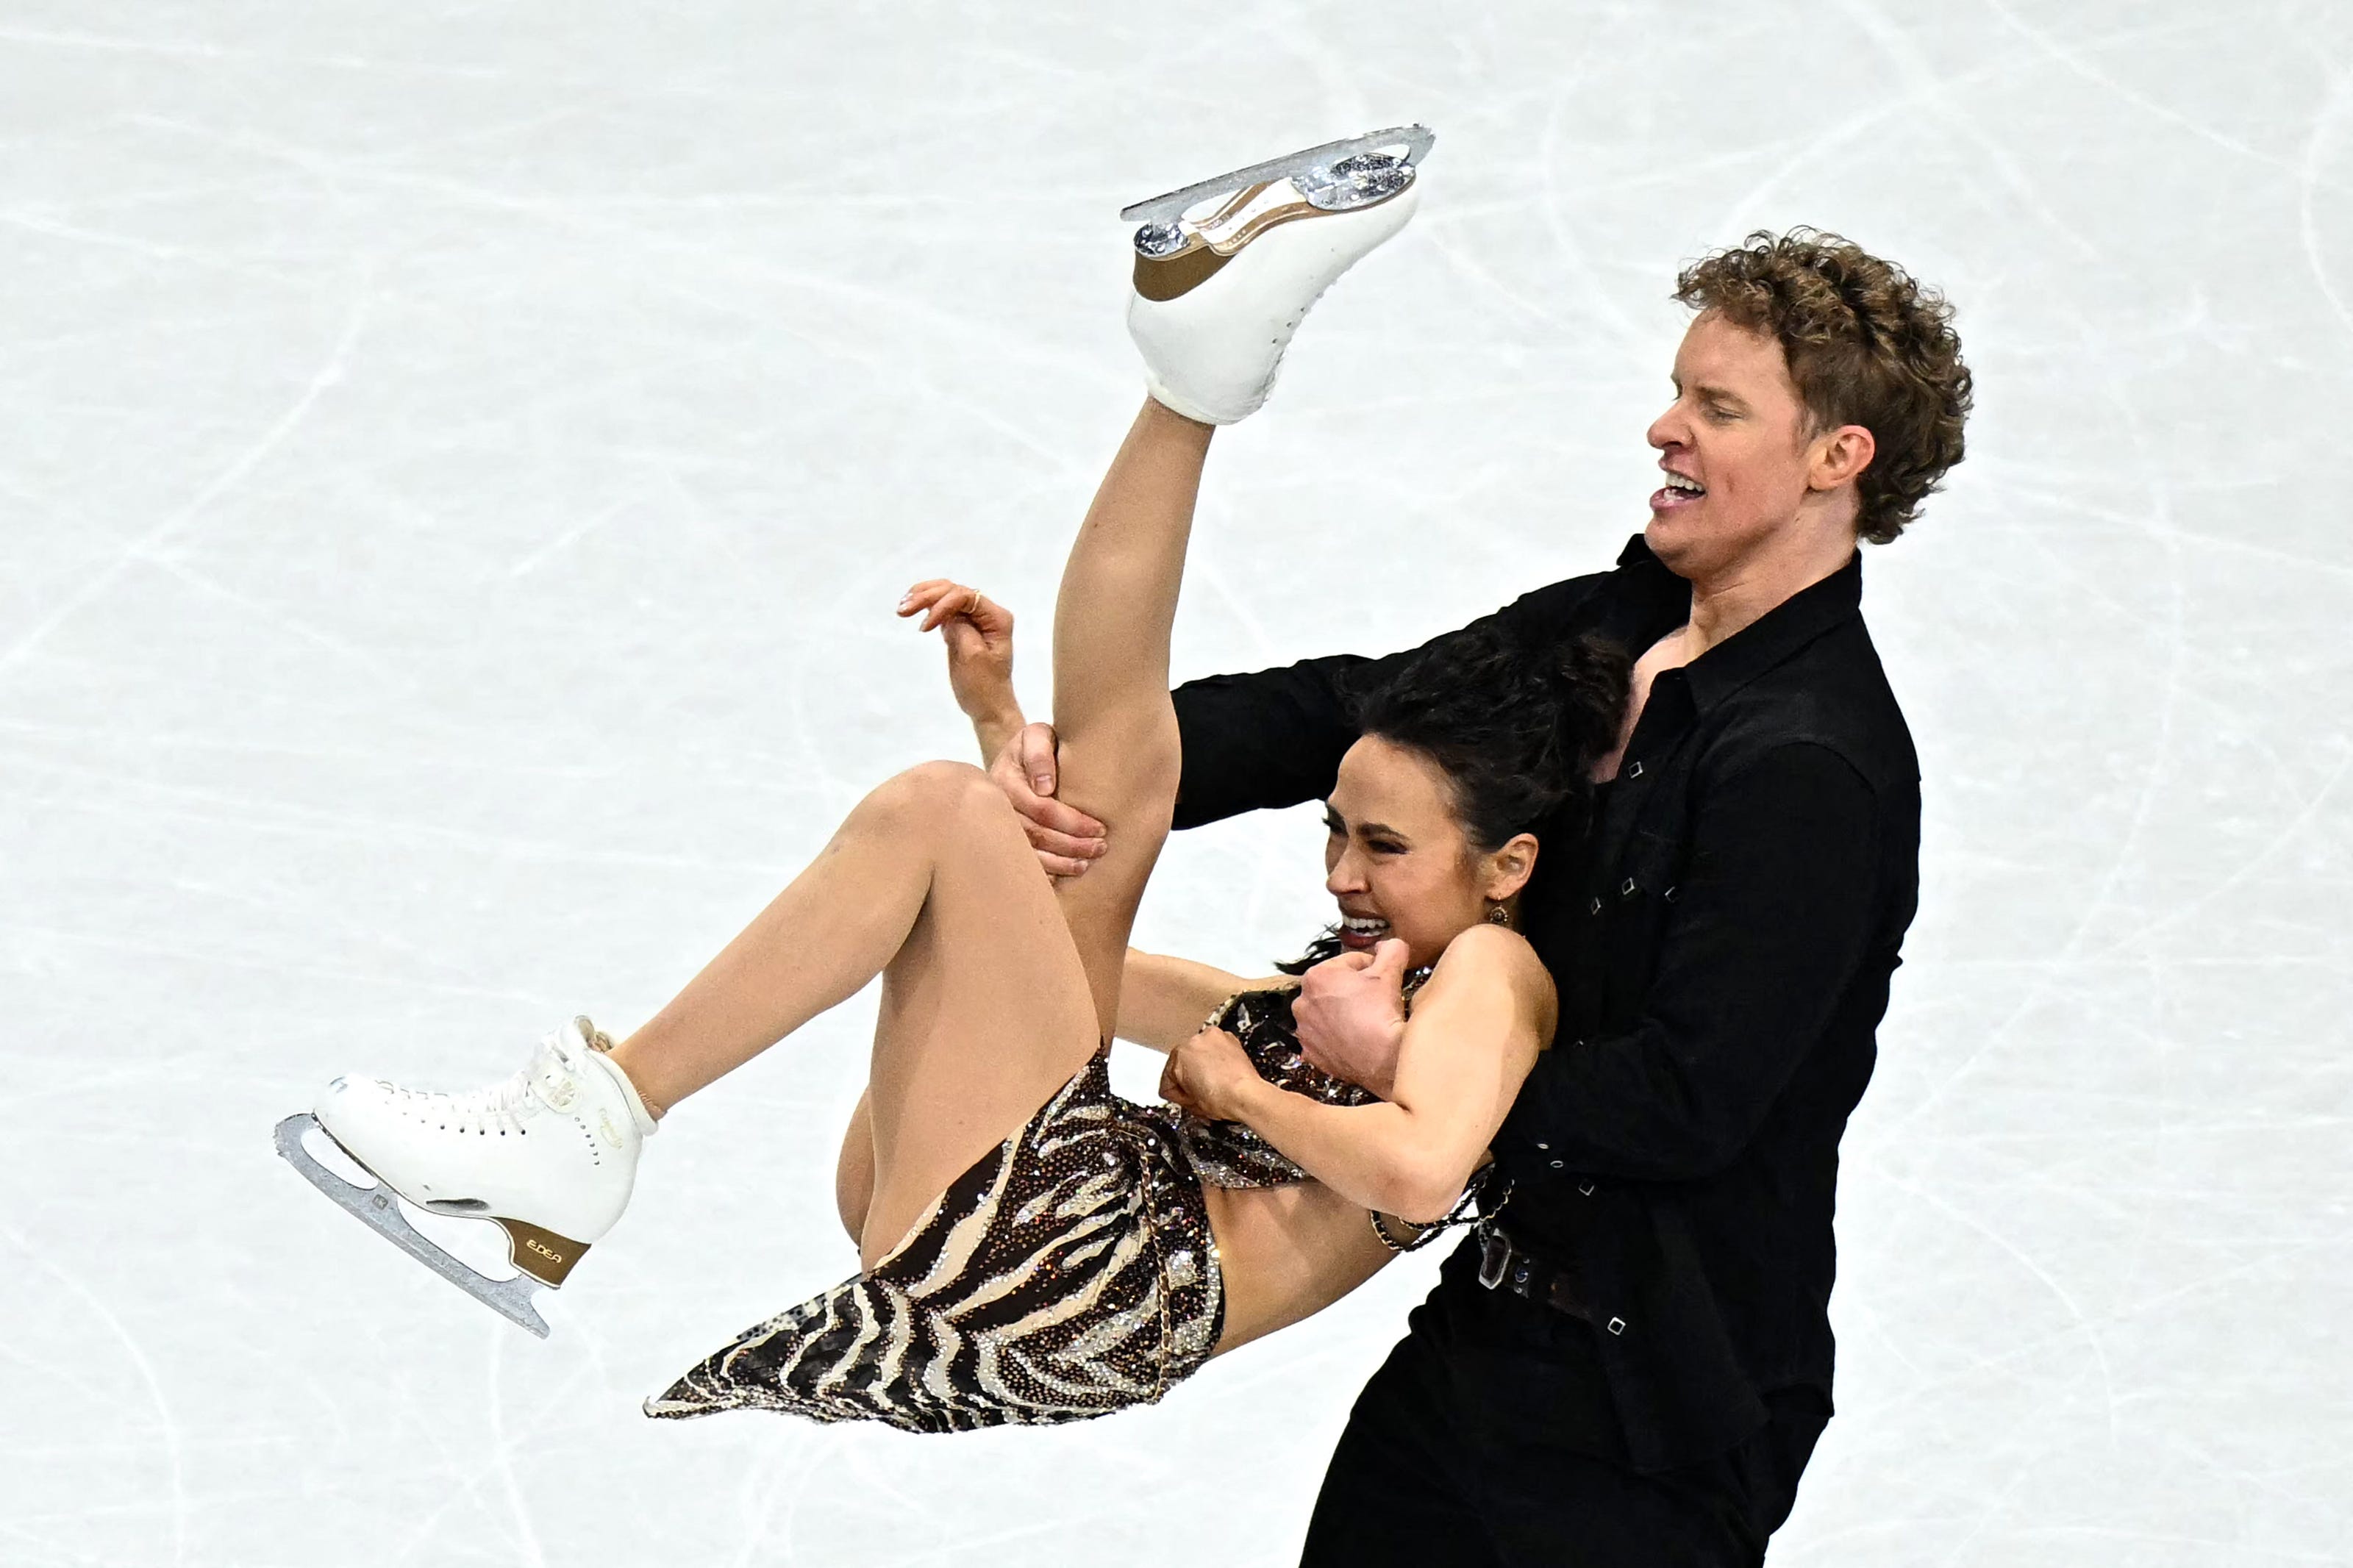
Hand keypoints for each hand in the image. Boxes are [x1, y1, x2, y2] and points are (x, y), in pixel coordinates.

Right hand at [898, 579, 1016, 728]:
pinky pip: (943, 608)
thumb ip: (961, 629)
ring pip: (946, 595)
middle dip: (927, 596)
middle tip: (902, 609)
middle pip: (954, 591)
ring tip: (903, 606)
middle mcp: (987, 613)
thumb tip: (946, 612)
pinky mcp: (961, 627)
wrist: (987, 707)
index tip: (924, 628)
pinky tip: (911, 608)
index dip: (942, 605)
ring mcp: (974, 619)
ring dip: (924, 597)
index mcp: (996, 618)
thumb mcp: (973, 656)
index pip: (966, 597)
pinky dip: (926, 607)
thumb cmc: (984, 685)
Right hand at [986, 721, 1107, 878]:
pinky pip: (1020, 862)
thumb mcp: (1037, 735)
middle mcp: (997, 807)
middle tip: (1099, 848)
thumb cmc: (1036, 745)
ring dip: (1059, 863)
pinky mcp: (1003, 838)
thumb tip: (1044, 787)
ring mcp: (997, 825)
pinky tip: (1063, 875)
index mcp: (1004, 780)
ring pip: (1027, 852)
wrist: (1019, 755)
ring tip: (1085, 865)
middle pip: (1034, 834)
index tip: (1099, 828)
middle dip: (1070, 845)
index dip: (1071, 822)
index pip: (1040, 808)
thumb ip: (1039, 753)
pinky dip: (1043, 872)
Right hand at [1159, 1026, 1257, 1121]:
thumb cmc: (1223, 1099)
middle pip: (1183, 1062)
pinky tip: (1223, 1072)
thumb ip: (1181, 1093)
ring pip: (1200, 1053)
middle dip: (1189, 1076)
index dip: (1175, 1092)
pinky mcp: (1229, 1037)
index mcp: (1178, 1056)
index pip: (1168, 1077)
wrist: (1247, 1095)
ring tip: (1212, 1082)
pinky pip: (1217, 1048)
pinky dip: (1218, 1058)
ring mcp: (1212, 1037)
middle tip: (1197, 1091)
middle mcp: (1194, 1041)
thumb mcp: (1192, 1104)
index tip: (1183, 1097)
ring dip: (1203, 1064)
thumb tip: (1184, 1091)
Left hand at [1294, 937, 1410, 1099]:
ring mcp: (1304, 1030)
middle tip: (1375, 1001)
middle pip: (1335, 988)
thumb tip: (1389, 944)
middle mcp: (1301, 1002)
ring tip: (1365, 1021)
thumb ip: (1391, 949)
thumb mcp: (1390, 971)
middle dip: (1353, 991)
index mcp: (1316, 976)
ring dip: (1342, 1013)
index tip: (1383, 980)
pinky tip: (1355, 1039)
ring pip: (1328, 1013)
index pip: (1349, 962)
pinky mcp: (1310, 1053)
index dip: (1371, 968)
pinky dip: (1337, 1037)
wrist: (1382, 1058)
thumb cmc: (1381, 1012)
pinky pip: (1324, 1038)